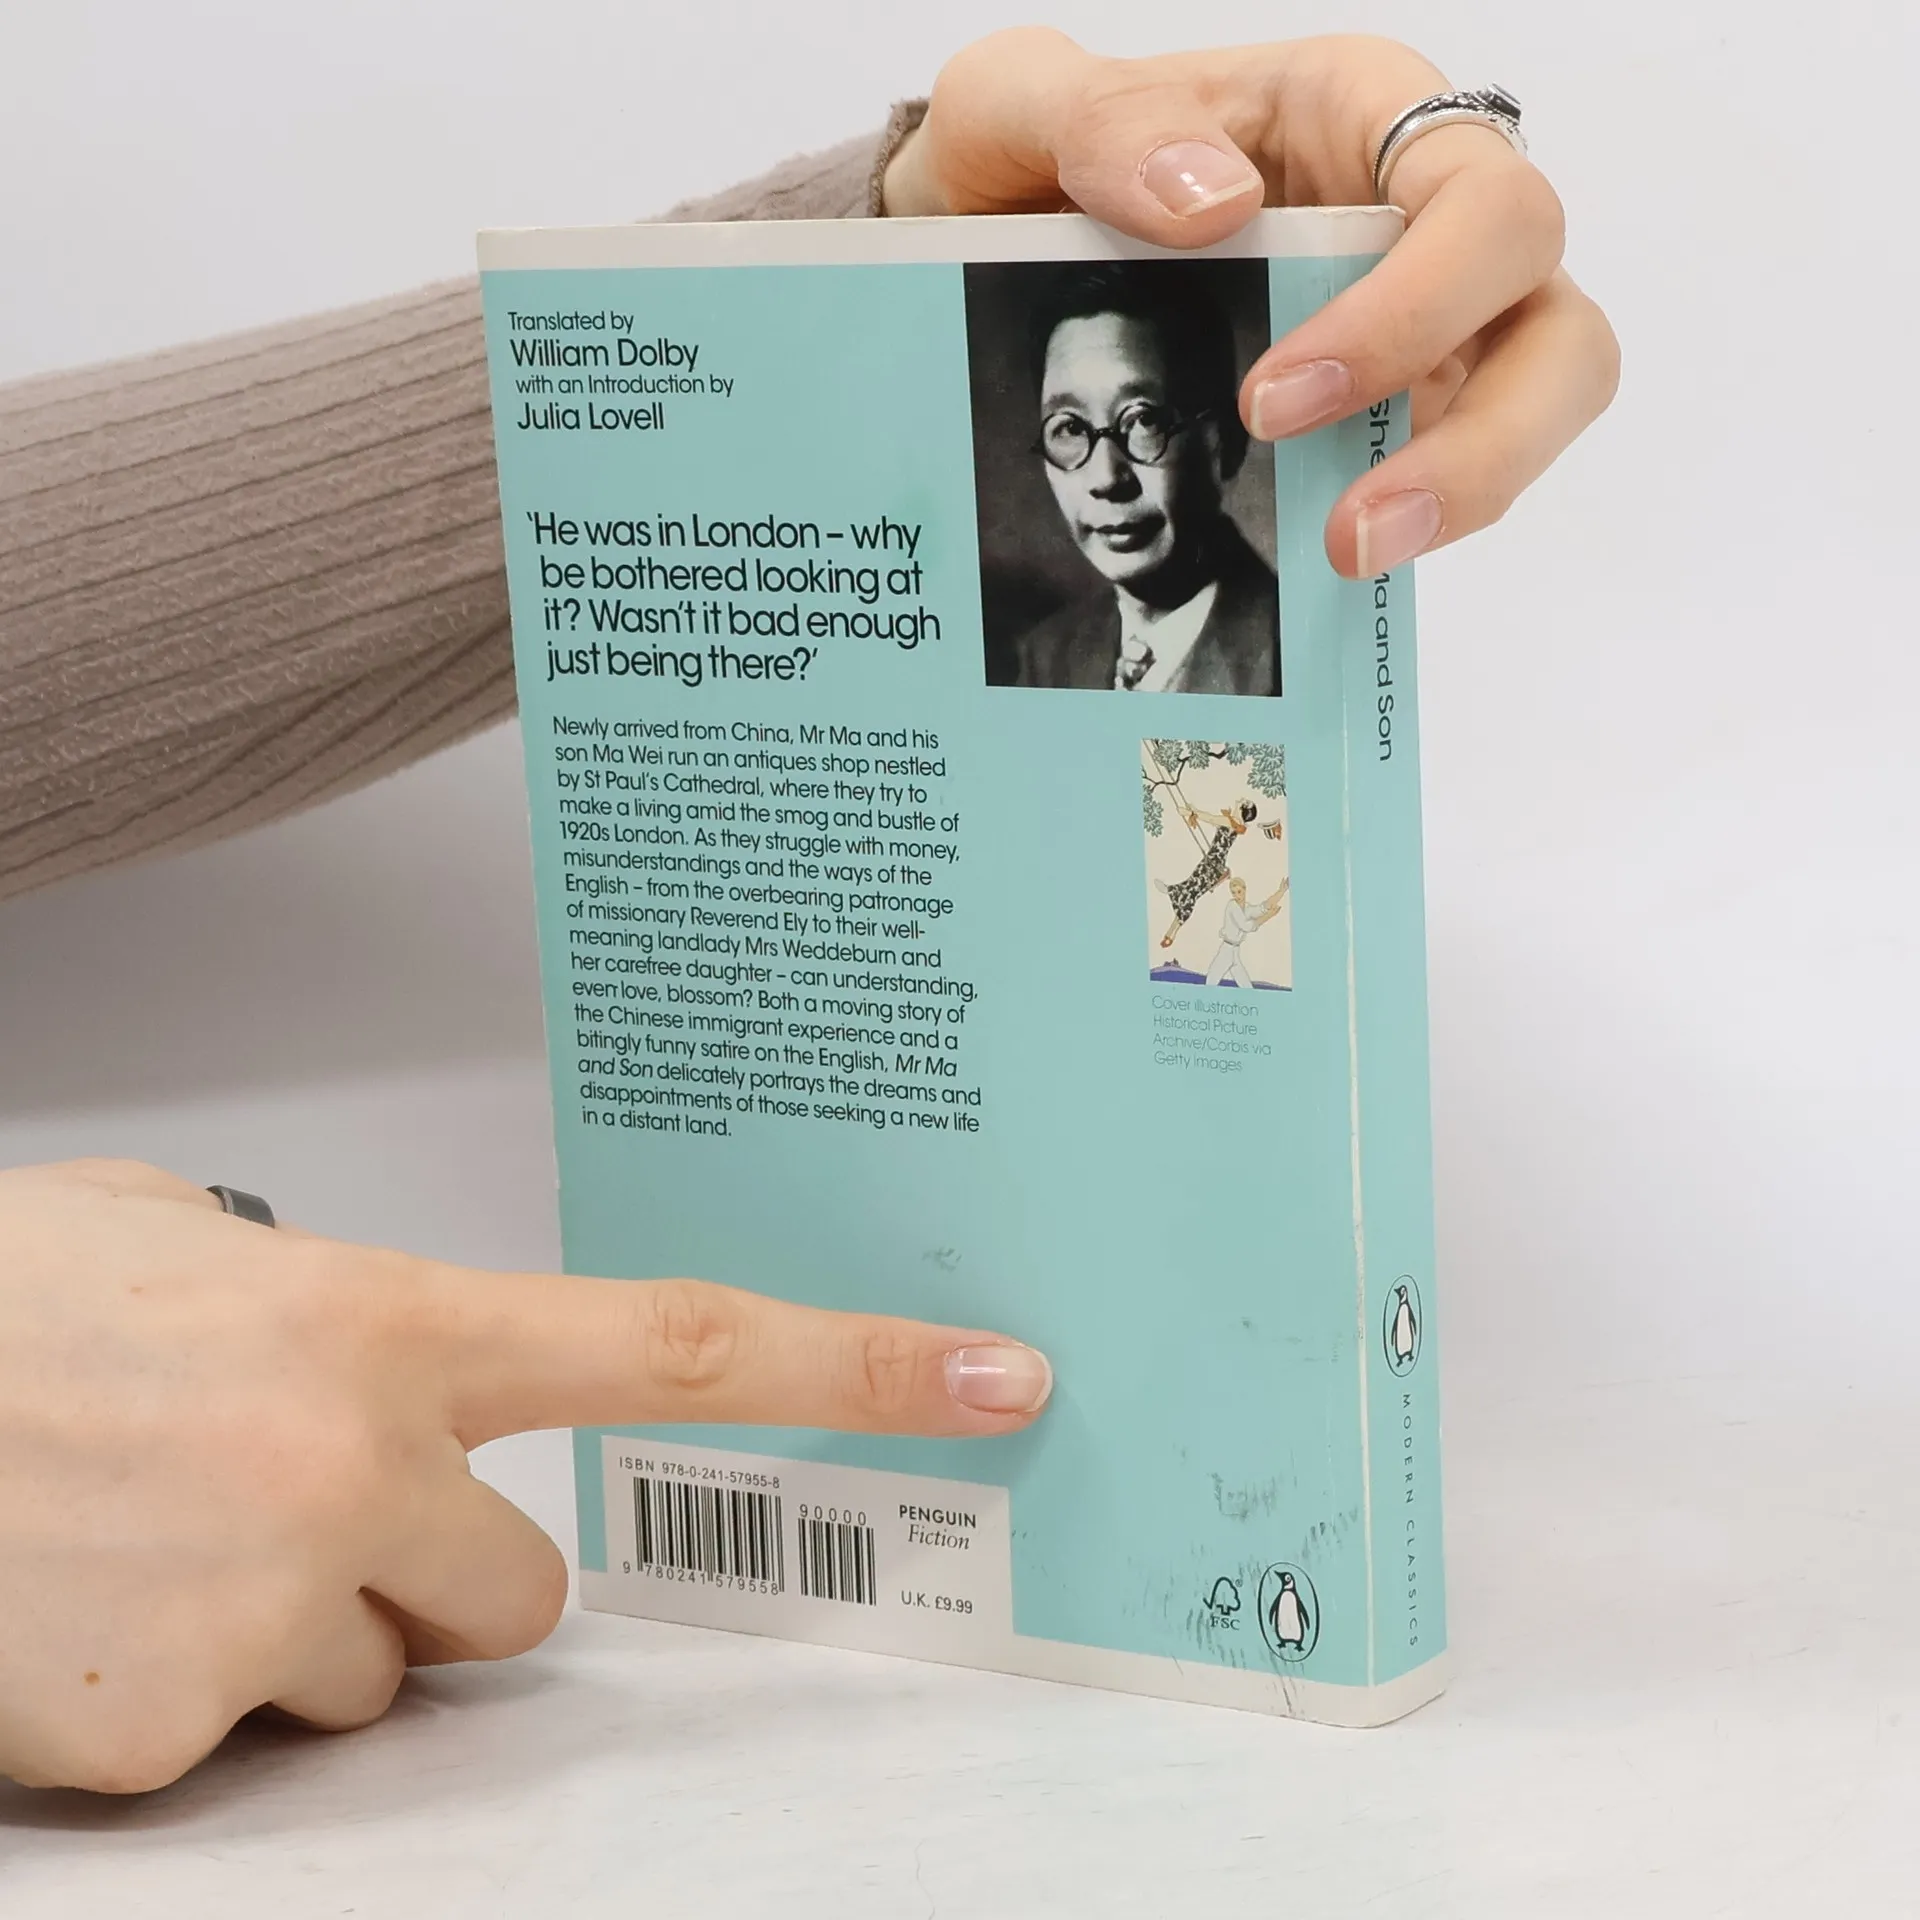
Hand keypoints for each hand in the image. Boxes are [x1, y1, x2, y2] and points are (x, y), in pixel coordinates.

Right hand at [0, 1160, 1050, 1792]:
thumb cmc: (5, 1303)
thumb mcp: (187, 1246)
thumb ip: (329, 1297)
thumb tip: (396, 1355)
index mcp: (383, 1324)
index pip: (678, 1348)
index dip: (855, 1365)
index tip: (993, 1376)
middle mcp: (354, 1467)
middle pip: (524, 1600)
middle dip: (438, 1577)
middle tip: (290, 1509)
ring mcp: (264, 1612)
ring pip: (385, 1681)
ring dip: (305, 1636)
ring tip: (156, 1546)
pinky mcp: (167, 1740)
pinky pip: (249, 1746)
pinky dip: (187, 1701)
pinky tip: (88, 1613)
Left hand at [885, 30, 1618, 576]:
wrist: (1004, 242)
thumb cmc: (1046, 157)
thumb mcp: (1022, 108)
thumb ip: (1099, 127)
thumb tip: (1209, 201)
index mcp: (1361, 116)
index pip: (1475, 197)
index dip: (1411, 308)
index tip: (1271, 399)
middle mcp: (1426, 220)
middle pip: (1554, 323)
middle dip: (1475, 440)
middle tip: (1345, 526)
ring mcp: (1432, 326)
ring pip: (1542, 403)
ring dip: (1469, 493)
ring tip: (1350, 559)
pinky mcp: (1402, 412)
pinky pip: (1452, 473)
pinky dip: (1406, 528)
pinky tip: (1320, 573)